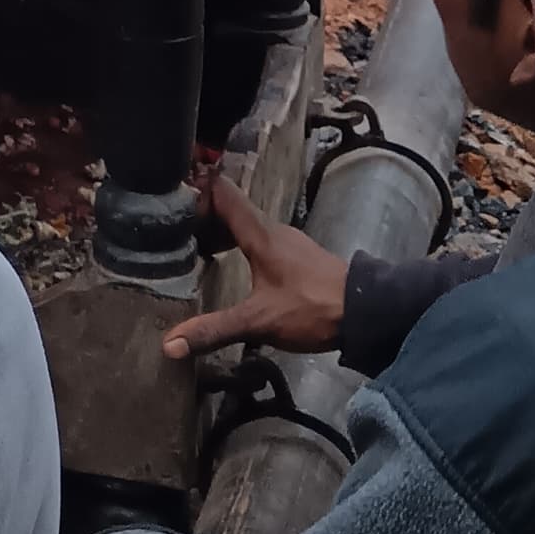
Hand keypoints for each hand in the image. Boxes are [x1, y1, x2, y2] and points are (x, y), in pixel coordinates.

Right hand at [160, 172, 348, 361]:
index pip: (222, 192)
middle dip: (202, 218)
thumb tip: (169, 344)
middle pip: (230, 210)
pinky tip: (232, 270)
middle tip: (171, 234)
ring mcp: (288, 244)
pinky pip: (260, 242)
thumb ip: (214, 330)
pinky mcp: (298, 259)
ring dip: (221, 234)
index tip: (168, 198)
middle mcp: (272, 230)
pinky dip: (239, 248)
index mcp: (259, 233)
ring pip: (246, 228)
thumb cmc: (311, 308)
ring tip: (194, 253)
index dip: (195, 189)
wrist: (366, 314)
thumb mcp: (258, 321)